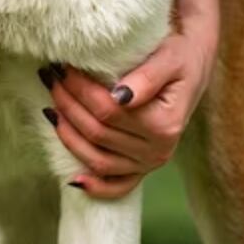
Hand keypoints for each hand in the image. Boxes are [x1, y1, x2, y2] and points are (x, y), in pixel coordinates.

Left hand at [43, 28, 216, 198]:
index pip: (108, 110)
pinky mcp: (143, 169)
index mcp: (164, 124)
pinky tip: (74, 180)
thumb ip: (147, 78)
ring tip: (50, 107)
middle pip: (98, 133)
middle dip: (68, 105)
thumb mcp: (170, 58)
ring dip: (68, 136)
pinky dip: (96, 187)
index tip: (61, 66)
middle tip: (49, 77)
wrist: (193, 65)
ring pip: (98, 159)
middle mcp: (159, 150)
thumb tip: (120, 97)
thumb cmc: (180, 57)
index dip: (79, 89)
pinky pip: (118, 186)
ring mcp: (150, 164)